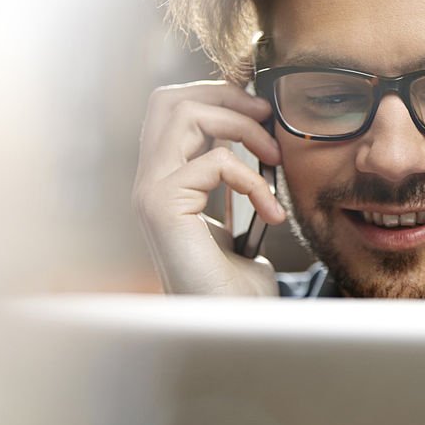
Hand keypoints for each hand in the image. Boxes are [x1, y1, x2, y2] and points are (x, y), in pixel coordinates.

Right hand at [132, 81, 285, 294]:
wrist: (232, 328)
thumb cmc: (237, 284)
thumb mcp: (241, 218)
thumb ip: (238, 180)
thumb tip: (265, 141)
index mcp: (165, 180)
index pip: (174, 108)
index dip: (218, 97)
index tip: (264, 113)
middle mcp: (149, 182)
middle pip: (168, 98)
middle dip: (224, 95)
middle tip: (267, 116)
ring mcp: (150, 192)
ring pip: (184, 113)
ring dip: (242, 126)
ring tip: (275, 157)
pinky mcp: (163, 206)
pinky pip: (215, 160)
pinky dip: (254, 179)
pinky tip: (272, 211)